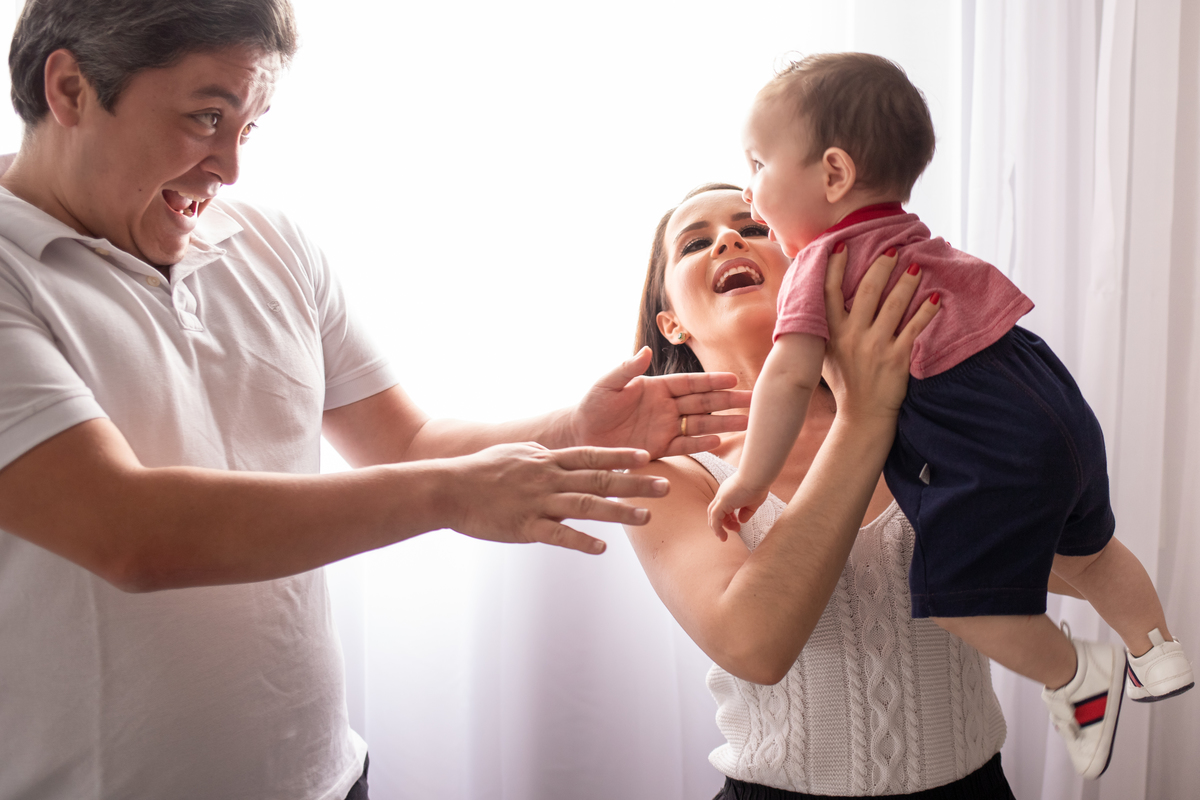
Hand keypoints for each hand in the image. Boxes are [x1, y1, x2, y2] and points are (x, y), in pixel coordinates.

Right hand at [445, 442, 668, 553]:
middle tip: (665, 486)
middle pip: (599, 479)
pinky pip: (558, 535)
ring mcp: (538, 502)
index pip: (591, 455)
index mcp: (547, 460)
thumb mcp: (517, 453)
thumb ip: (544, 458)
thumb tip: (564, 458)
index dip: (620, 456)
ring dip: (619, 512)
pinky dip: (582, 541)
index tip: (647, 456)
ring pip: (586, 506)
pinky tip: (602, 549)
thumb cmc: (481, 470)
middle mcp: (548, 478)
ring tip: (646, 518)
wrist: (448, 488)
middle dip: (634, 483)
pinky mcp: (525, 526)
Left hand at [569, 348, 751, 458]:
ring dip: (723, 423)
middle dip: (728, 402)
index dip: (711, 381)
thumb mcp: (608, 384)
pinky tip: (719, 442)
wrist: (580, 435)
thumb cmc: (592, 404)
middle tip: (754, 401)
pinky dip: (701, 443)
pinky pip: (685, 445)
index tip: (733, 378)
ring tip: (748, 423)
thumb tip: (646, 350)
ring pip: (700, 424)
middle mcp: (666, 406)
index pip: (690, 383)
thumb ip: (627, 369)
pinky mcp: (660, 448)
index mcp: (657, 387)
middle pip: (703, 403)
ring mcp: (665, 427)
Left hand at [707, 477, 767, 540]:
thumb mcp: (753, 502)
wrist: (758, 475)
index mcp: (730, 493)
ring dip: (717, 528)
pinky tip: (723, 535)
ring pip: (713, 515)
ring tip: (724, 537)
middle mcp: (723, 494)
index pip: (723, 507)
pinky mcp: (722, 501)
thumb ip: (747, 511)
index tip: (738, 523)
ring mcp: (721, 497)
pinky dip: (716, 527)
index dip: (729, 518)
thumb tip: (741, 520)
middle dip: (724, 523)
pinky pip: (715, 517)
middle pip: (716, 511)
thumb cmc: (758, 485)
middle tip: (736, 530)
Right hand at [821, 245, 939, 419]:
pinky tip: (935, 299)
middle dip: (881, 267)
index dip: (834, 268)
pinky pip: (914, 329)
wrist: (862, 416)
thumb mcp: (825, 355)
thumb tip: (819, 301)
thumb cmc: (844, 382)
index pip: (829, 293)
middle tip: (892, 250)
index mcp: (832, 333)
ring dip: (907, 283)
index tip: (841, 246)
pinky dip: (926, 313)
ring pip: (894, 306)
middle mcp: (852, 337)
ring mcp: (875, 347)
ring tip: (916, 266)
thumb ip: (823, 329)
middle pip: (866, 291)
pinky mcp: (897, 359)